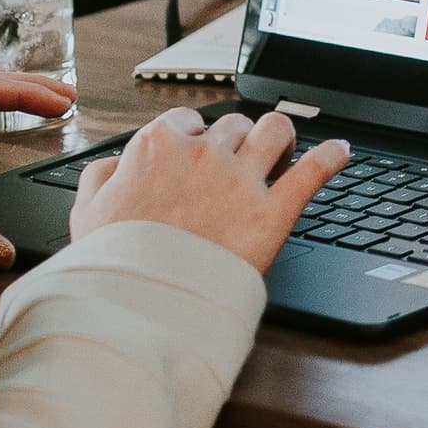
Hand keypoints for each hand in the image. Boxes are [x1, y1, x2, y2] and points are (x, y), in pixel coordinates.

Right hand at [71, 105, 348, 274]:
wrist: (140, 305)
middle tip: (241, 165)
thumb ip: (99, 177)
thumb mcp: (85, 214)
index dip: (196, 139)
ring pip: (275, 130)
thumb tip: (115, 165)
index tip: (199, 154)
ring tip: (283, 153)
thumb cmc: (113, 264)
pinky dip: (332, 156)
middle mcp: (203, 154)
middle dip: (239, 142)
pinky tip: (341, 152)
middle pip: (234, 126)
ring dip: (281, 138)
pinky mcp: (273, 212)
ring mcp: (241, 180)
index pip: (187, 122)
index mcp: (158, 147)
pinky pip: (315, 169)